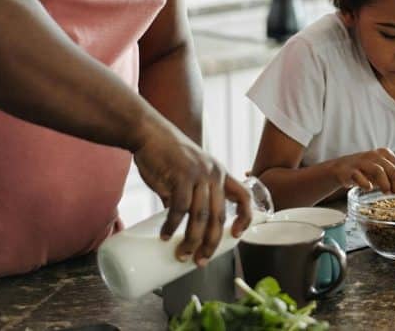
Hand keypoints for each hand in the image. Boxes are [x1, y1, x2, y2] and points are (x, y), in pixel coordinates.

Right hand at [132, 119, 251, 265]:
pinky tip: (166, 236)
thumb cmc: (167, 156)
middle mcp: (214, 174)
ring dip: (192, 240)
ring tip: (183, 255)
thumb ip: (188, 196)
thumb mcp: (187, 175)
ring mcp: (198, 175)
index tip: (237, 235)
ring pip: (201, 215)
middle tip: (201, 261)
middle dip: (211, 242)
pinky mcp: (180, 176)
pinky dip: (172, 225)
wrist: (150, 133)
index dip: (245, 217)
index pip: (244, 196)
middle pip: (219, 215)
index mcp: (220, 174)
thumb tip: (181, 224)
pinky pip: (179, 207)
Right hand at [331, 148, 394, 199]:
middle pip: (393, 171)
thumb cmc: (365, 172)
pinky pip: (359, 176)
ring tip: (385, 192)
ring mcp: (362, 161)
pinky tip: (368, 188)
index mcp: (386, 154)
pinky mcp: (350, 169)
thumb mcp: (383, 176)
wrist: (340, 169)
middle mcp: (375, 155)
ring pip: (378, 171)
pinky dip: (365, 183)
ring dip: (385, 185)